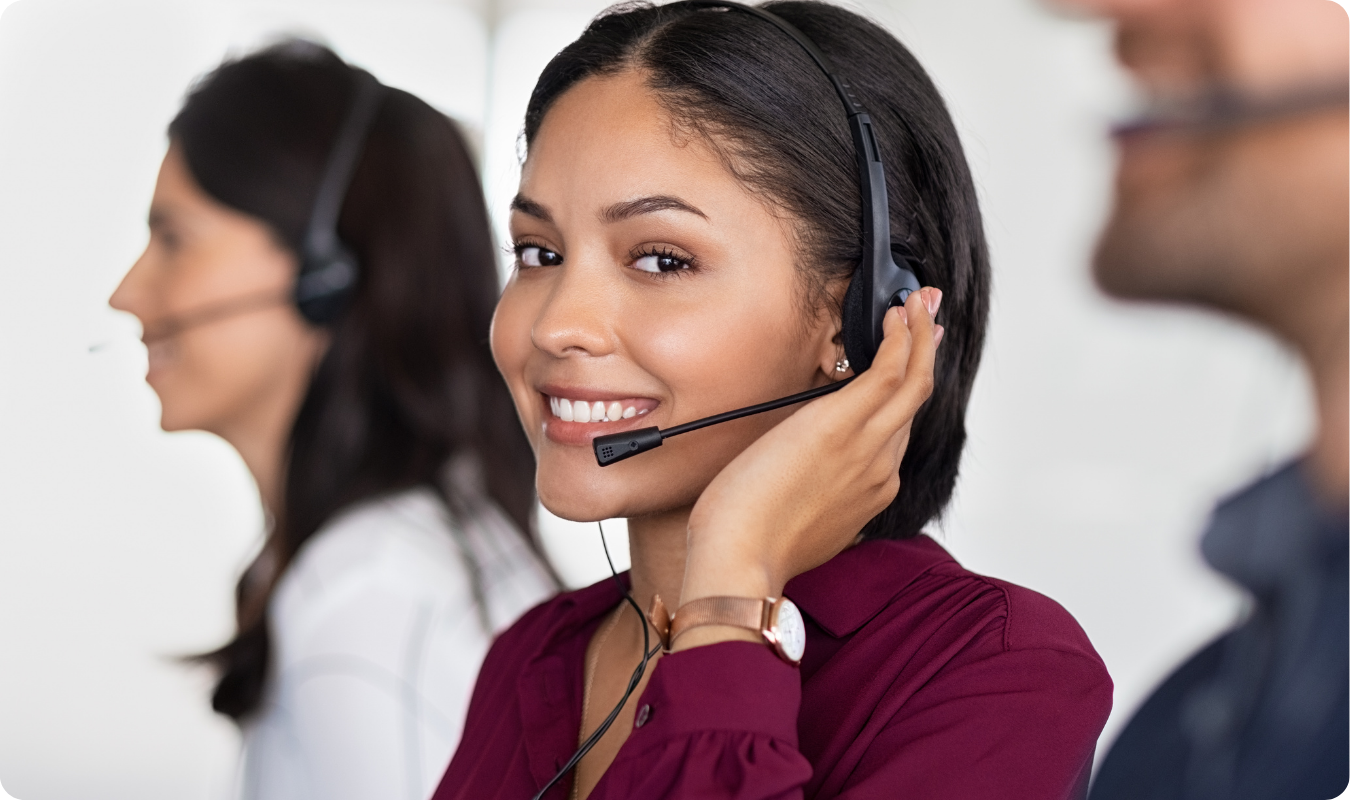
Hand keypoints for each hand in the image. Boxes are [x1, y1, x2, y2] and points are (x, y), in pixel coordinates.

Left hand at [673, 288, 941, 649]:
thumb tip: (801, 468)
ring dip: (920, 336)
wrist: (741, 560)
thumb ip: (814, 490)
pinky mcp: (844, 424)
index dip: (905, 391)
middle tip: (930, 316)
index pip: (895, 430)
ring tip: (920, 302)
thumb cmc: (751, 544)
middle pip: (915, 401)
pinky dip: (901, 339)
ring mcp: (868, 446)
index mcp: (869, 491)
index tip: (908, 364)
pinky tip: (899, 315)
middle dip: (926, 353)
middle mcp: (880, 468)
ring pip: (913, 381)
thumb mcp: (797, 516)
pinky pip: (890, 371)